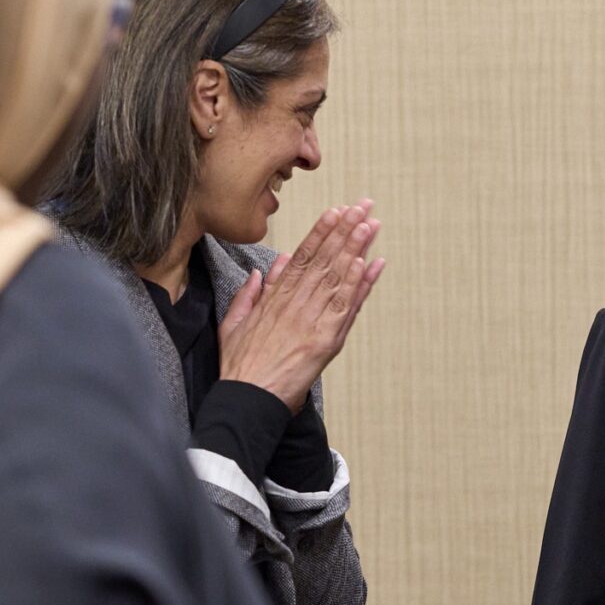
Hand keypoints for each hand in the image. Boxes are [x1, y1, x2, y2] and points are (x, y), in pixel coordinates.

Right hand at [218, 201, 385, 410]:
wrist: (247, 398)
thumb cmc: (240, 366)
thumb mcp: (234, 322)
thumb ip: (250, 294)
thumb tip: (262, 270)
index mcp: (275, 297)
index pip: (302, 256)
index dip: (321, 232)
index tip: (335, 211)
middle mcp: (295, 303)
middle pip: (325, 259)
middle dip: (345, 230)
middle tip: (362, 206)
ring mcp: (312, 320)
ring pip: (337, 276)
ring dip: (356, 248)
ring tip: (370, 224)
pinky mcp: (325, 340)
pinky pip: (345, 306)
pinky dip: (357, 284)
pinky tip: (368, 262)